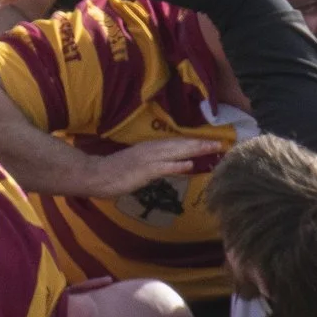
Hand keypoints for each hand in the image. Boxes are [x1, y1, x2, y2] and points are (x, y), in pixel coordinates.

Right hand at [83, 136, 221, 199]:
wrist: (95, 175)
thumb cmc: (113, 171)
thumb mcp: (138, 165)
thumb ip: (155, 164)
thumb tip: (173, 165)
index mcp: (150, 148)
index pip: (176, 143)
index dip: (194, 142)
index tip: (212, 141)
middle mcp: (151, 149)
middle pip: (180, 144)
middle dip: (200, 143)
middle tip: (221, 142)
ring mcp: (147, 159)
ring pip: (175, 152)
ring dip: (194, 149)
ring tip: (212, 147)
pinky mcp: (143, 171)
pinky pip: (163, 167)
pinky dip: (176, 165)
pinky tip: (189, 164)